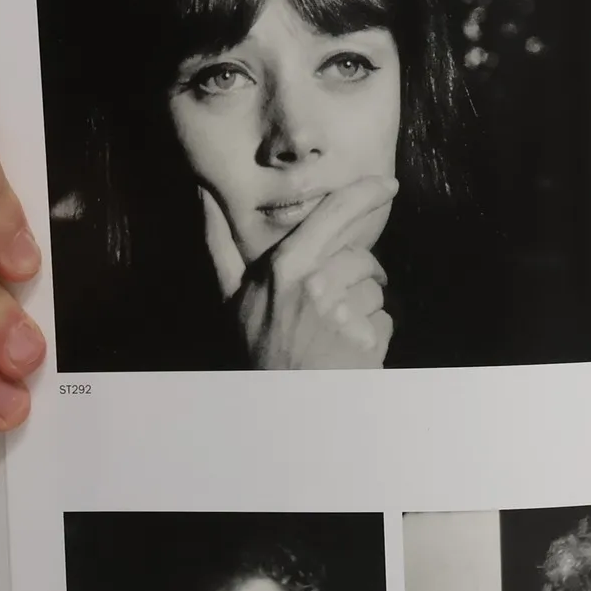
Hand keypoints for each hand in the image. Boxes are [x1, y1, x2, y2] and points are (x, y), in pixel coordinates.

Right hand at [215, 175, 396, 368]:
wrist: (280, 407)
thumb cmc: (257, 347)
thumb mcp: (231, 297)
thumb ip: (220, 245)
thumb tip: (203, 194)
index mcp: (285, 267)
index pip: (335, 215)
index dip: (365, 193)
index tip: (387, 184)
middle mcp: (317, 286)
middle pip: (362, 256)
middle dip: (360, 271)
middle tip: (342, 295)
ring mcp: (344, 315)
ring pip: (376, 290)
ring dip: (363, 306)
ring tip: (335, 329)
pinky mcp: (368, 342)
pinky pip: (386, 320)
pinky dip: (374, 332)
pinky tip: (349, 347)